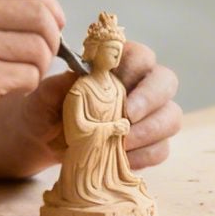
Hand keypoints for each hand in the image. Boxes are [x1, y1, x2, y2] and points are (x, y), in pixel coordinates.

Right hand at [0, 0, 64, 143]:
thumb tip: (38, 9)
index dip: (47, 1)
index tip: (52, 21)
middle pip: (38, 14)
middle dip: (50, 37)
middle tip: (42, 54)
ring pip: (38, 48)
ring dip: (38, 65)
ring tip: (19, 75)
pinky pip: (29, 76)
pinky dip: (26, 85)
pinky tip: (7, 89)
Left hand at [20, 40, 181, 171]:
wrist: (43, 142)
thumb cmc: (46, 109)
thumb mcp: (43, 96)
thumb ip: (57, 85)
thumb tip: (75, 76)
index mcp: (117, 64)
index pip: (140, 55)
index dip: (135, 66)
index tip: (119, 83)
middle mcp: (139, 85)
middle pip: (166, 81)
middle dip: (151, 98)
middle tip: (128, 116)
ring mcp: (149, 116)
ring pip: (171, 116)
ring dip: (151, 131)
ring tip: (123, 144)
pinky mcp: (149, 144)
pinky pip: (161, 148)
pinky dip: (145, 156)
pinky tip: (123, 160)